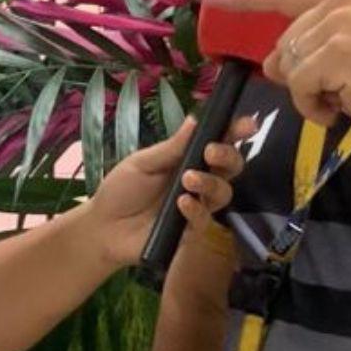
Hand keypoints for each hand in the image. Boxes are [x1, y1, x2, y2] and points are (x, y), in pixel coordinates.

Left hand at [90, 115, 251, 266]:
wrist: (103, 227)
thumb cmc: (122, 189)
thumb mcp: (142, 162)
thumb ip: (171, 147)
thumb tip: (196, 119)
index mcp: (188, 159)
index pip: (218, 143)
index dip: (235, 133)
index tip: (247, 125)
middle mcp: (199, 181)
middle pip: (230, 168)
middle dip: (229, 156)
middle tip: (212, 152)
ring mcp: (197, 207)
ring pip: (223, 193)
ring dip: (210, 182)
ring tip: (188, 178)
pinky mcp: (190, 232)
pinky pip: (204, 220)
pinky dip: (196, 209)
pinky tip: (182, 203)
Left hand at [205, 0, 350, 155]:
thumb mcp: (348, 55)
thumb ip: (309, 48)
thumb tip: (270, 64)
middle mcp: (338, 5)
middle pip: (282, 45)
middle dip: (298, 76)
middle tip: (337, 90)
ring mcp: (337, 28)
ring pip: (287, 68)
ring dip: (308, 95)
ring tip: (344, 98)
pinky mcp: (336, 55)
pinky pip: (297, 87)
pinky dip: (312, 107)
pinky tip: (340, 110)